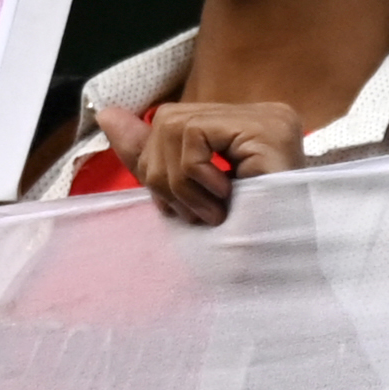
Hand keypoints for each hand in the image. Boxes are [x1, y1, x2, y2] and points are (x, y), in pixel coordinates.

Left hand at [112, 96, 310, 224]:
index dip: (155, 164)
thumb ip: (149, 155)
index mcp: (244, 127)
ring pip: (177, 126)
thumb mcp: (183, 194)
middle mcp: (261, 114)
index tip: (176, 207)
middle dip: (163, 174)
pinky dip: (196, 176)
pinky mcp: (269, 130)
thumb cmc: (240, 243)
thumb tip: (107, 114)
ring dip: (181, 182)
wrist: (281, 275)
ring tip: (212, 213)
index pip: (171, 121)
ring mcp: (268, 119)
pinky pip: (197, 135)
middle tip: (194, 214)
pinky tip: (226, 202)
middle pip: (168, 119)